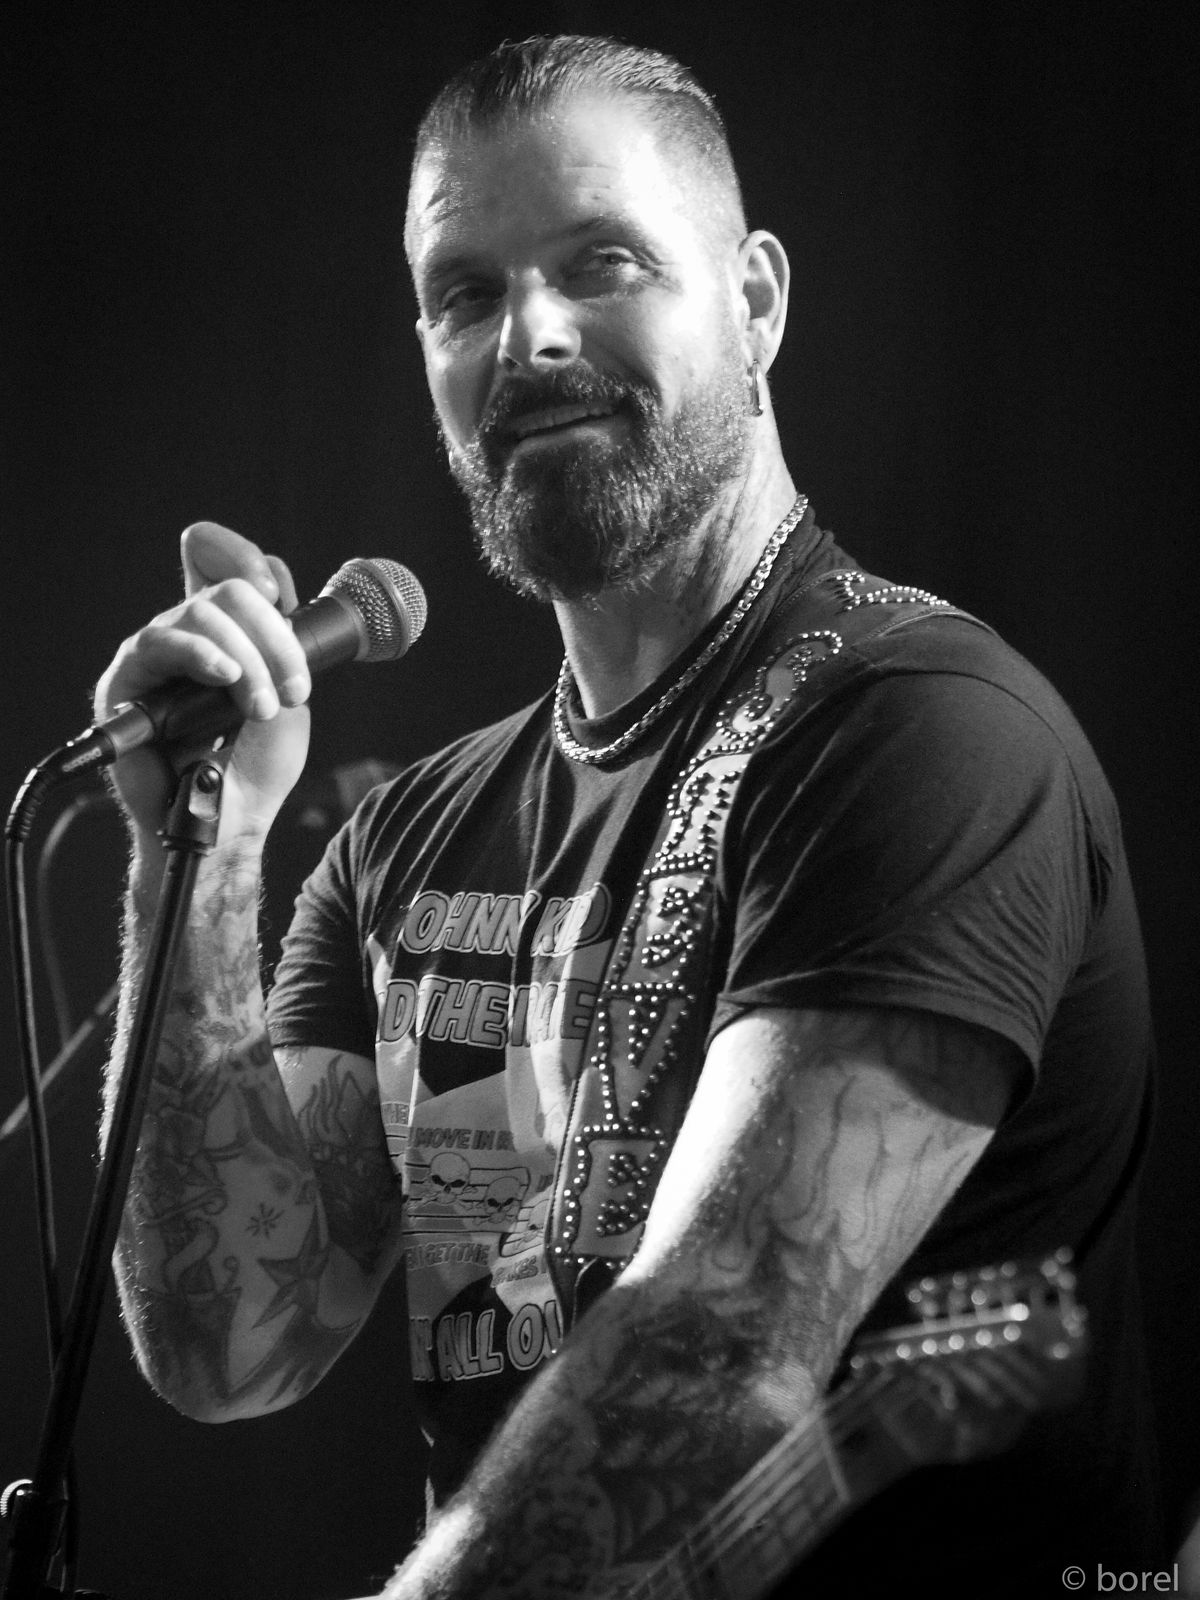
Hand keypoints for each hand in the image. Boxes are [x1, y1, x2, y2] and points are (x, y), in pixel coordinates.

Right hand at [93, 521, 312, 844]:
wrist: (233, 817)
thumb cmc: (256, 760)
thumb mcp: (289, 687)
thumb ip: (284, 633)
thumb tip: (275, 573)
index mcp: (222, 628)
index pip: (212, 555)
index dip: (242, 556)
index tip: (278, 597)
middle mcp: (184, 633)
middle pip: (226, 588)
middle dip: (273, 638)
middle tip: (293, 689)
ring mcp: (154, 654)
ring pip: (202, 614)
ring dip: (249, 661)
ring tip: (263, 708)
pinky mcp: (127, 680)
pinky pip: (162, 643)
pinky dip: (205, 656)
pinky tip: (227, 678)